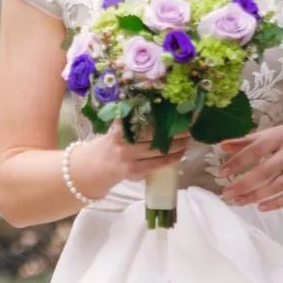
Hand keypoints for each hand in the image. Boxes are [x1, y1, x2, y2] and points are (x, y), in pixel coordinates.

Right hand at [71, 124, 190, 198]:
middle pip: (154, 135)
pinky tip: (181, 154)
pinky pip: (158, 164)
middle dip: (174, 131)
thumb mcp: (115, 129)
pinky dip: (171, 158)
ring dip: (177, 145)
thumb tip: (156, 110)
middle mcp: (124, 143)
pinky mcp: (135, 171)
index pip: (144, 120)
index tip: (175, 113)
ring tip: (187, 140)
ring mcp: (129, 158)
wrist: (94, 168)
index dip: (161, 117)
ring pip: (158, 150)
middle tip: (188, 127)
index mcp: (119, 129)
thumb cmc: (109, 145)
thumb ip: (130, 121)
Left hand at [218, 116, 282, 210]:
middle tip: (226, 194)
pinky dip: (277, 203)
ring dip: (255, 196)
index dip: (238, 161)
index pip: (256, 149)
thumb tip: (222, 145)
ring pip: (277, 186)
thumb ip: (249, 140)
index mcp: (282, 136)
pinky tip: (261, 207)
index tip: (222, 173)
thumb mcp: (277, 132)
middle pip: (265, 171)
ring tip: (237, 202)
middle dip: (243, 184)